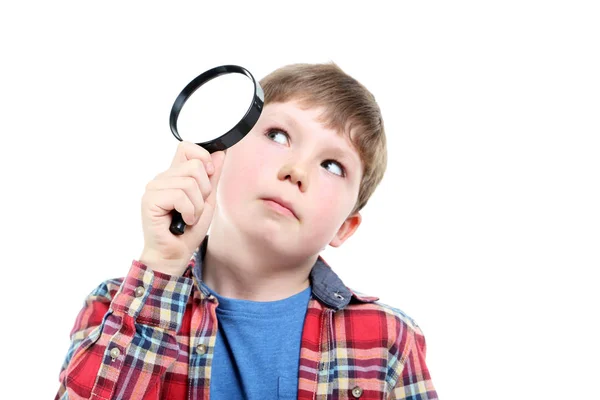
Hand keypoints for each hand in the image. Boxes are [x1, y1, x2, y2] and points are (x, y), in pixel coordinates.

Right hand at [139, 141, 225, 275]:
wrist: (176, 253)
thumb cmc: (189, 229)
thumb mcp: (207, 199)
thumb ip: (212, 177)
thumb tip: (220, 153)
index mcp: (175, 175)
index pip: (186, 147)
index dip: (203, 157)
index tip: (209, 175)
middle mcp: (163, 178)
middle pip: (194, 166)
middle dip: (204, 191)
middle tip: (195, 207)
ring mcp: (154, 188)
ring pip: (189, 182)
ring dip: (197, 205)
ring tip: (189, 216)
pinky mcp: (150, 200)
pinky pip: (179, 195)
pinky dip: (189, 211)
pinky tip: (184, 220)